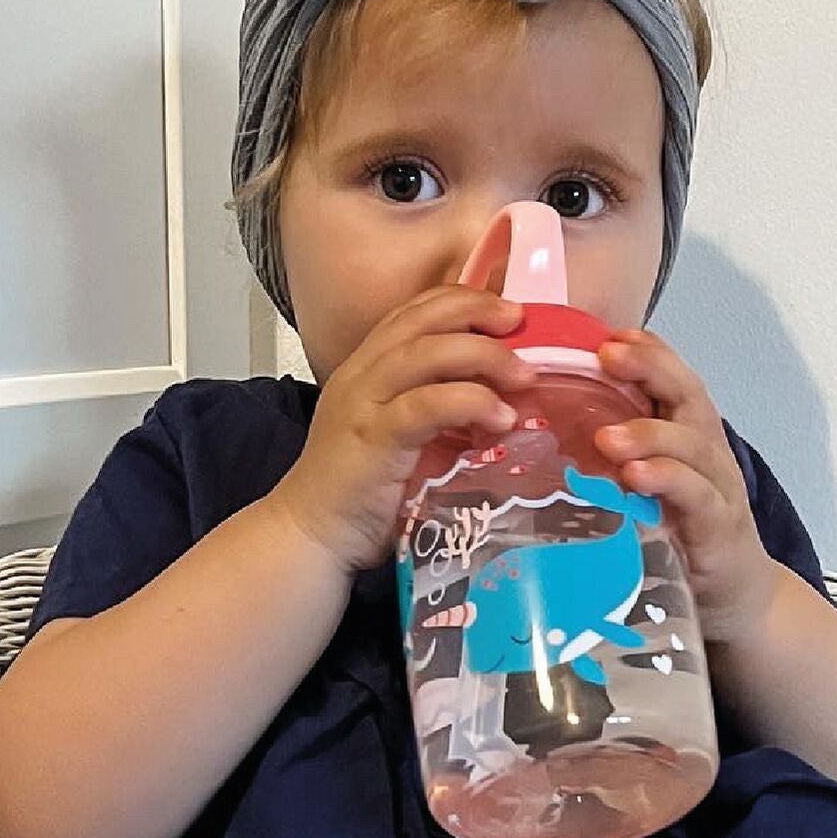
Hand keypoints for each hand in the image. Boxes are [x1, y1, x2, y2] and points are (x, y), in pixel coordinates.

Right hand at [269, 285, 533, 575]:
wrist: (312, 537)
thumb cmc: (362, 495)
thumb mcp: (403, 440)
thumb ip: (439, 416)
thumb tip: (504, 407)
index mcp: (366, 369)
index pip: (413, 313)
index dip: (461, 300)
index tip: (507, 311)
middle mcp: (361, 375)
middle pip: (422, 319)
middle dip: (476, 310)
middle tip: (521, 321)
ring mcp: (364, 404)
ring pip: (427, 353)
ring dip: (484, 356)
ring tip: (524, 375)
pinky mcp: (374, 438)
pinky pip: (428, 404)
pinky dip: (471, 402)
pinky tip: (501, 418)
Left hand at [593, 330, 782, 645]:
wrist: (734, 599)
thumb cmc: (677, 538)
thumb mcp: (639, 490)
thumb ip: (605, 461)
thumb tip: (534, 435)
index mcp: (684, 436)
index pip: (669, 378)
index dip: (644, 351)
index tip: (605, 334)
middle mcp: (706, 453)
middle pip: (687, 394)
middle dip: (649, 368)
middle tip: (607, 356)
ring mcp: (716, 489)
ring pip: (692, 445)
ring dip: (649, 433)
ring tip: (607, 435)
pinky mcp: (719, 529)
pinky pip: (697, 497)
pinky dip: (668, 482)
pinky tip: (637, 478)